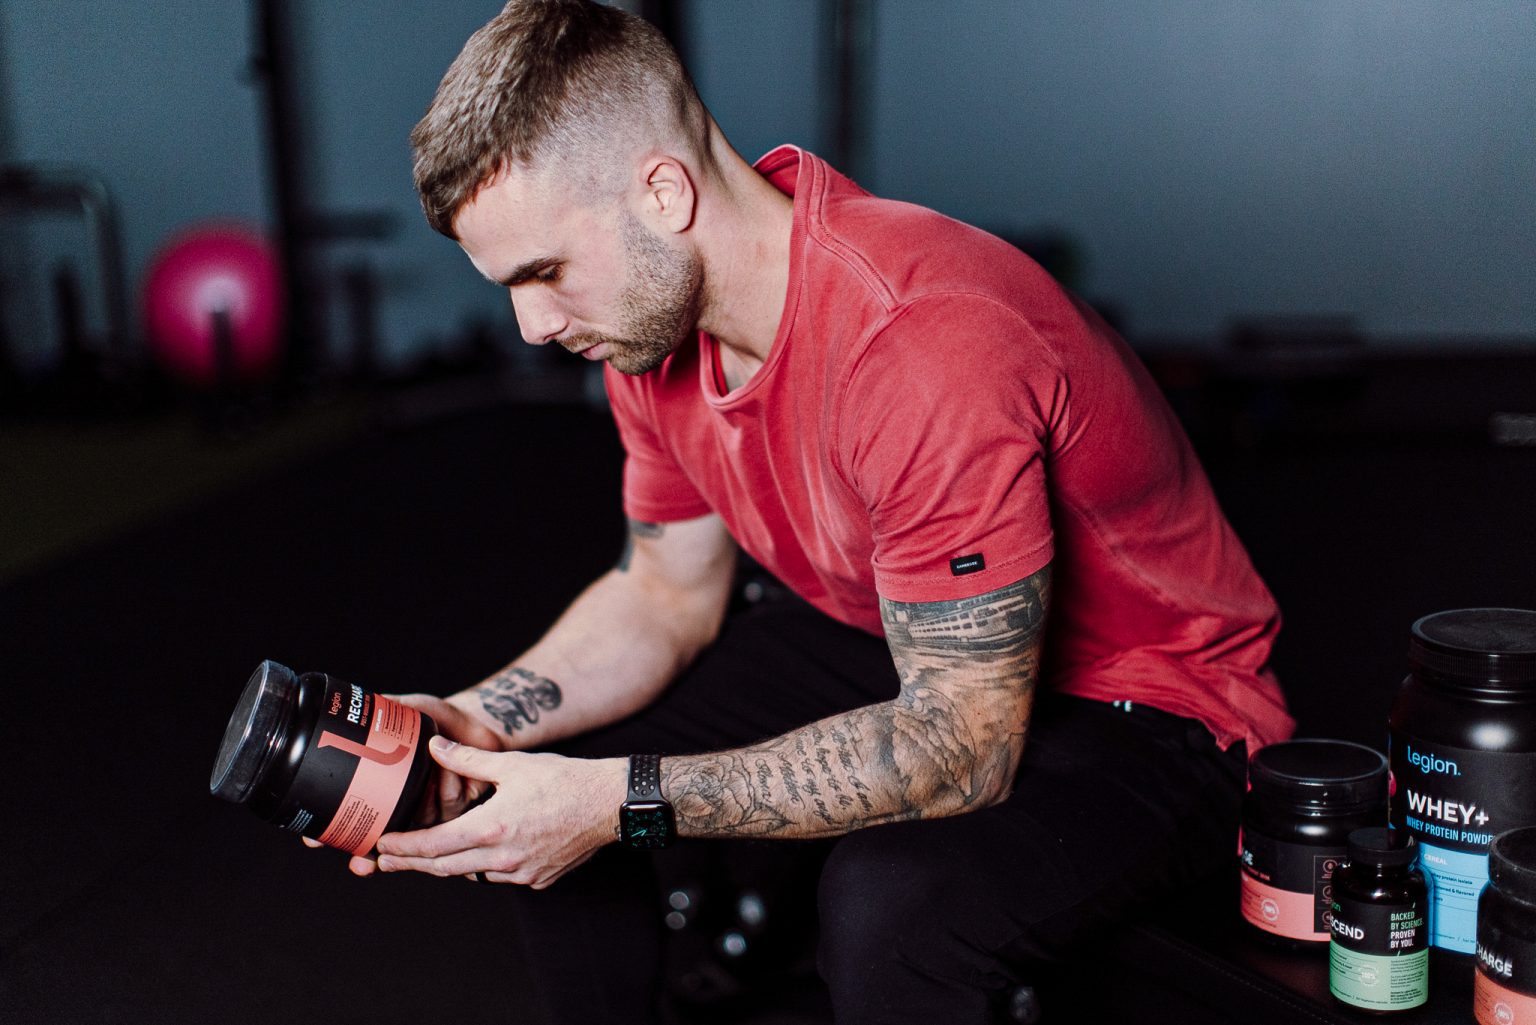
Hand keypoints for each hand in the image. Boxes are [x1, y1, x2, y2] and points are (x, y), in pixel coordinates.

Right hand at [304, 692, 504, 875]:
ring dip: (421, 795)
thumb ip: (379, 712)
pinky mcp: (457, 811)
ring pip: (417, 819)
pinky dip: (447, 782)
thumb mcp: (406, 710)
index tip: (314, 840)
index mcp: (386, 788)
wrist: (477, 721)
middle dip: (369, 852)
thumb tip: (347, 708)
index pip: (352, 817)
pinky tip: (451, 766)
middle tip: (361, 856)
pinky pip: (446, 804)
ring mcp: (431, 812)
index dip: (330, 832)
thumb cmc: (439, 719)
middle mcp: (407, 805)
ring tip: (429, 763)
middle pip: (382, 841)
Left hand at [373, 737, 626, 888]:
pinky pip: (500, 877)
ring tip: (426, 857)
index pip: (433, 846)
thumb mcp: (513, 764)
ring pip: (471, 875)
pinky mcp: (538, 879)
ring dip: (448, 865)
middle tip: (385, 861)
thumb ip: (469, 759)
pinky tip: (480, 853)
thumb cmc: (566, 781)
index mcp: (492, 829)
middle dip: (412, 864)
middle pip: (444, 868)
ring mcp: (521, 873)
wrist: (609, 804)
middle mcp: (503, 858)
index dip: (403, 848)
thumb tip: (436, 747)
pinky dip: (483, 867)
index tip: (381, 846)